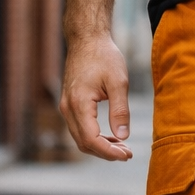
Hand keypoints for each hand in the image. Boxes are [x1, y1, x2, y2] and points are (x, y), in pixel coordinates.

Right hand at [60, 33, 132, 160]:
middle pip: (84, 143)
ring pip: (80, 138)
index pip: (91, 139)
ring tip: (123, 147)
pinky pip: (80, 128)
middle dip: (106, 152)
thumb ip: (120, 110)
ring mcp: (66, 106)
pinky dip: (95, 137)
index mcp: (79, 103)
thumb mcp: (119, 82)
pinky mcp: (69, 104)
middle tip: (128, 154)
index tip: (127, 155)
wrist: (86, 39)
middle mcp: (67, 108)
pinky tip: (113, 136)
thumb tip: (123, 136)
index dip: (109, 152)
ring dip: (101, 146)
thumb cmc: (104, 56)